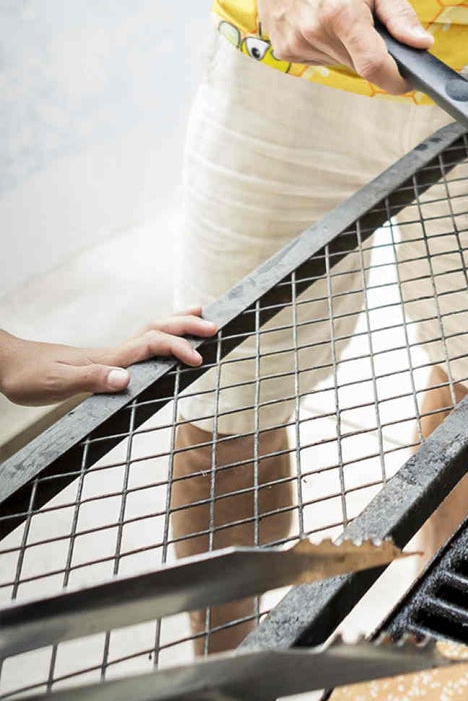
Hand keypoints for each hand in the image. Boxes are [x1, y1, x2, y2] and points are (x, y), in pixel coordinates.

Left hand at [0, 312, 218, 405]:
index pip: (149, 346)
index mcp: (106, 359)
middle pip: (155, 330)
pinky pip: (139, 344)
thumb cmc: (27, 376)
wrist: (5, 365)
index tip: (197, 359)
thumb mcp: (55, 384)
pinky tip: (162, 341)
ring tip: (200, 316)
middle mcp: (111, 353)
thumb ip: (92, 379)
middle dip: (185, 326)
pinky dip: (159, 336)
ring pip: (149, 332)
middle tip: (214, 326)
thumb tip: (128, 378)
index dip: (175, 348)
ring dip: (176, 323)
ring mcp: (107, 355)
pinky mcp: (101, 362)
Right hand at [253, 0, 431, 94]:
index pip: (374, 67)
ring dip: (349, 48)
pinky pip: (320, 59)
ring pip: (340, 63)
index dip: (396, 80)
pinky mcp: (283, 49)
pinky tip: (321, 19)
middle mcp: (315, 33)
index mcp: (342, 14)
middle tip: (370, 23)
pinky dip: (328, 46)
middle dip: (373, 54)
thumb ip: (400, 15)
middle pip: (360, 66)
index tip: (408, 80)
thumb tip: (421, 44)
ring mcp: (295, 43)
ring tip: (339, 14)